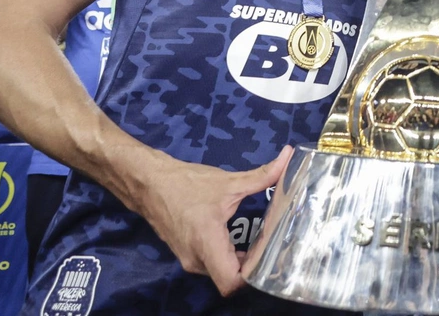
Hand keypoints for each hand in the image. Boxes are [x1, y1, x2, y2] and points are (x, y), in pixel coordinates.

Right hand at [137, 146, 292, 295]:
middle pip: (230, 278)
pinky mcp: (187, 254)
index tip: (270, 254)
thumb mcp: (228, 181)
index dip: (253, 275)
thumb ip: (262, 175)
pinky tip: (243, 239)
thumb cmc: (186, 183)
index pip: (230, 283)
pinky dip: (229, 256)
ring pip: (221, 272)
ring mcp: (189, 259)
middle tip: (274, 246)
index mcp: (206, 244)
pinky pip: (213, 264)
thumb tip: (289, 155)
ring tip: (262, 241)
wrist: (149, 183)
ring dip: (241, 261)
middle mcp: (196, 259)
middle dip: (253, 267)